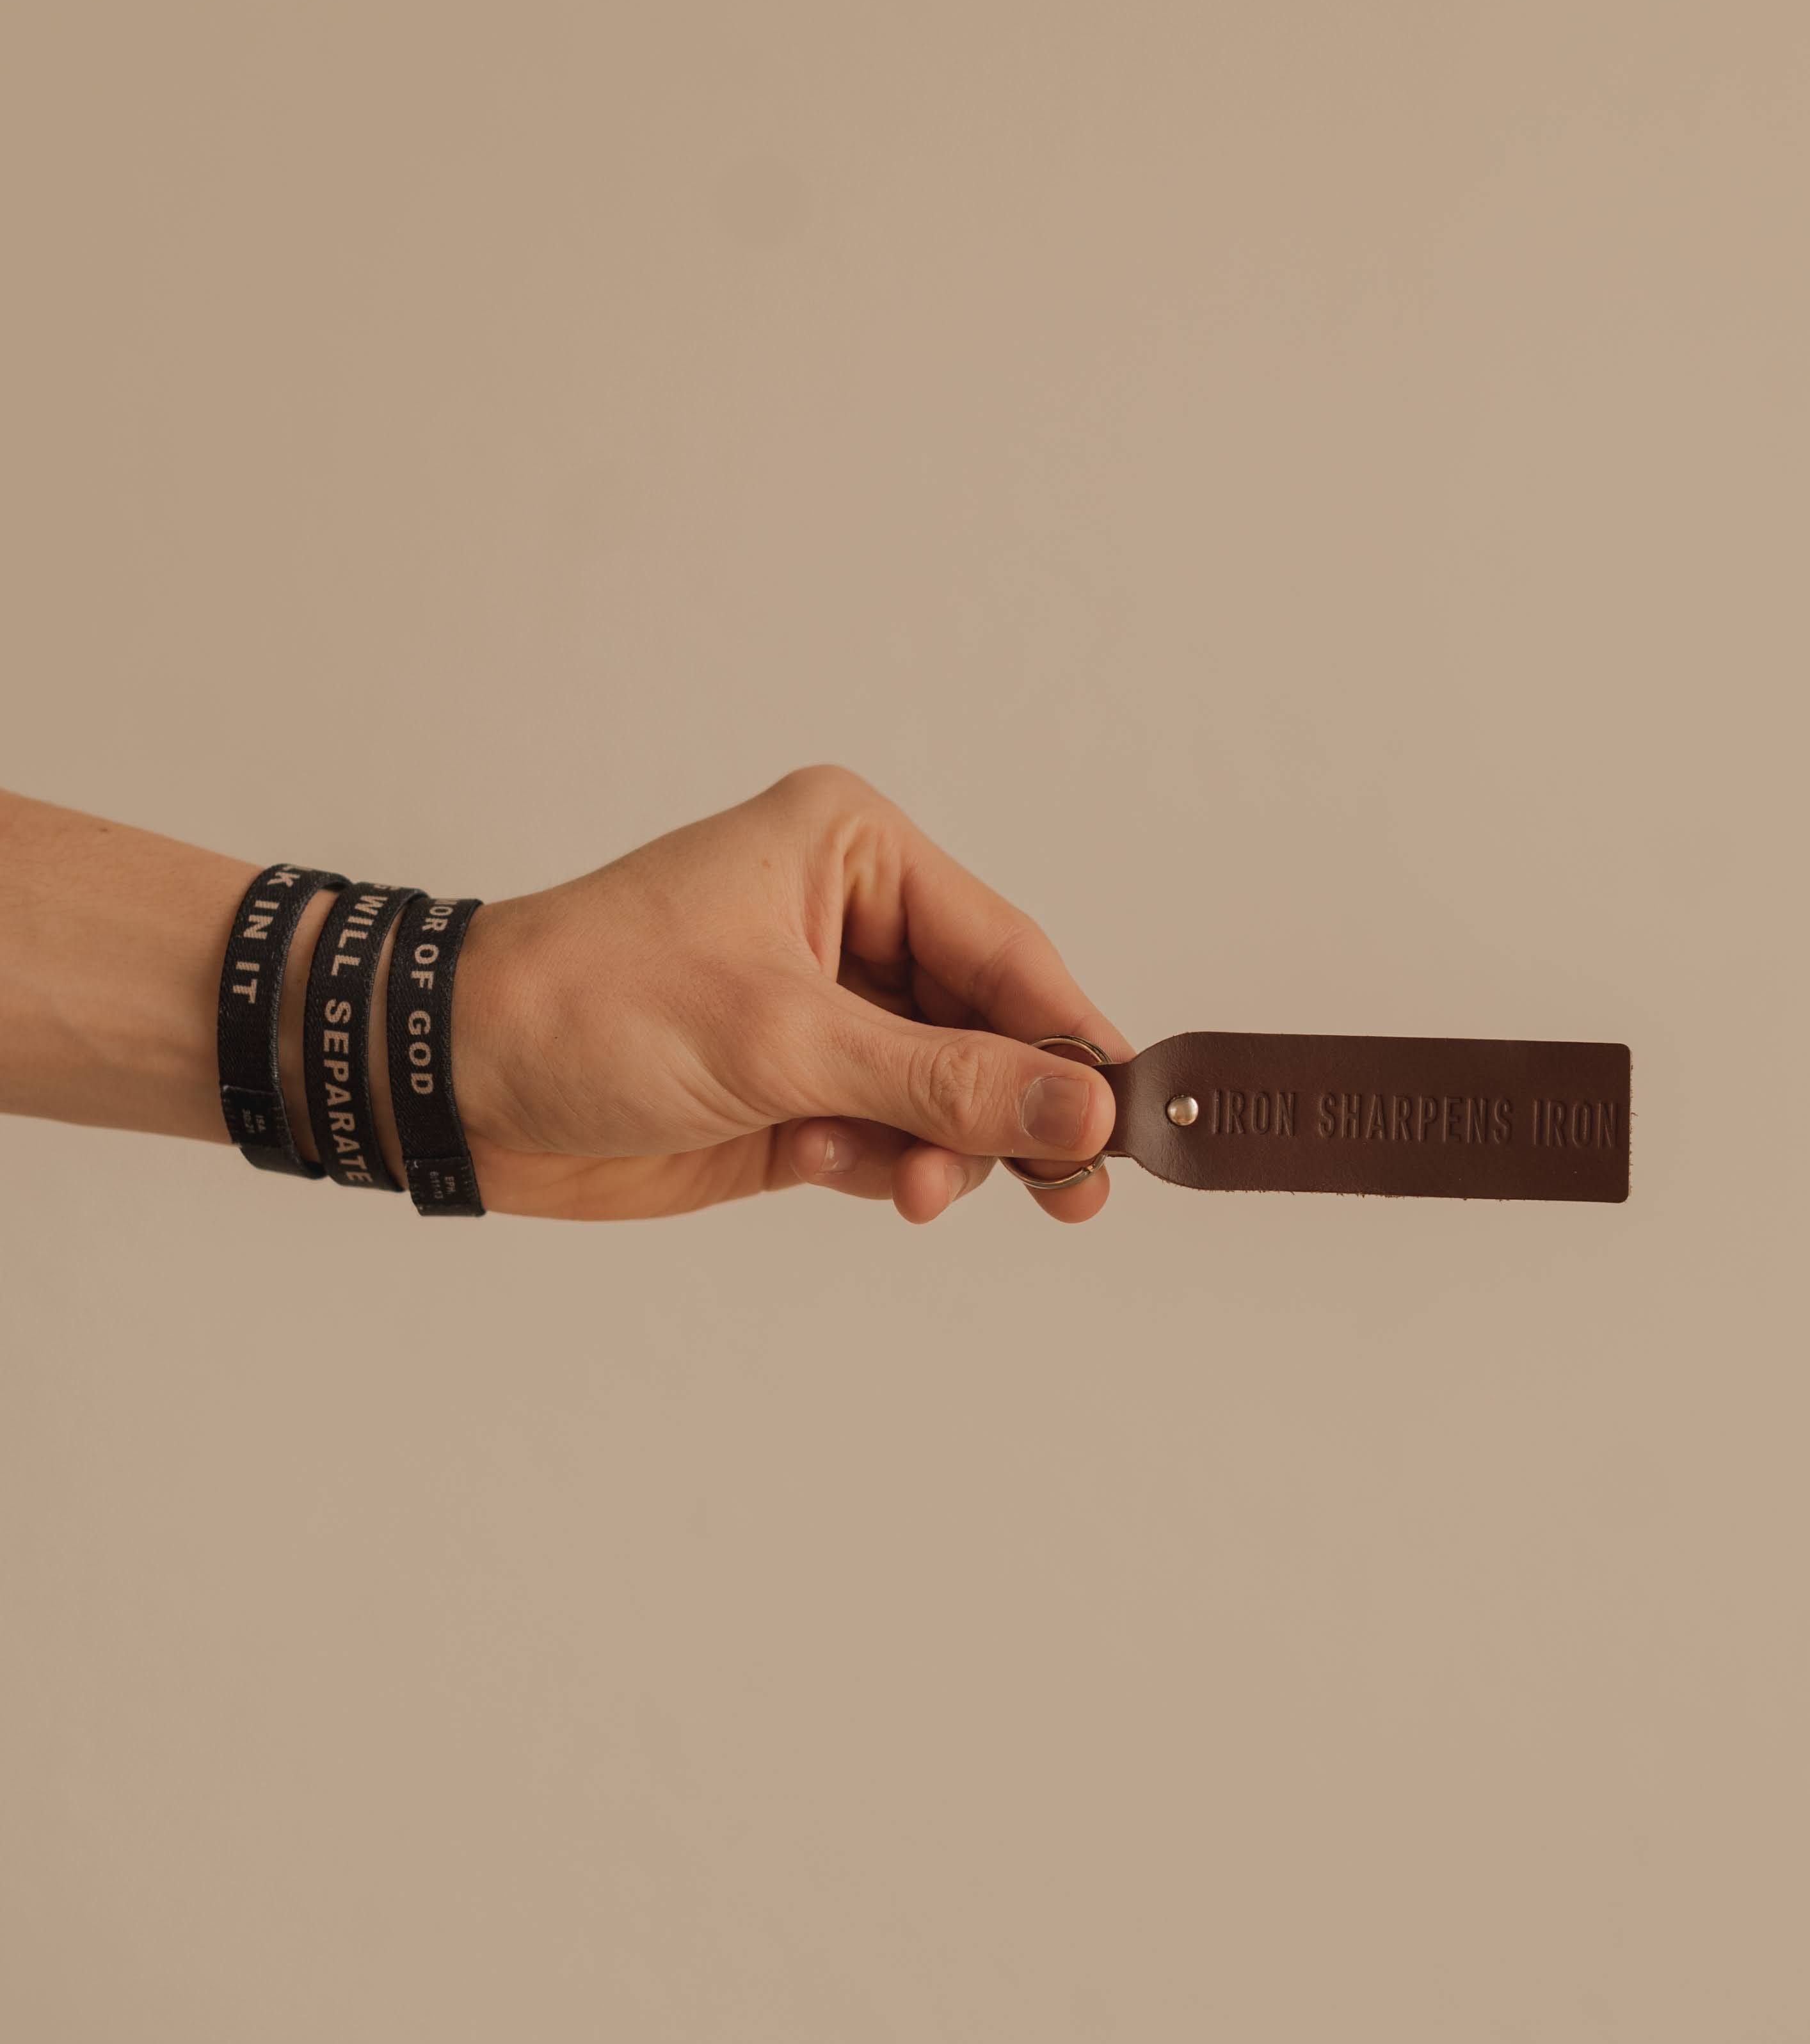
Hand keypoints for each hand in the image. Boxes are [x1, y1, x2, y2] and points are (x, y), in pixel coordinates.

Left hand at [447, 766, 1128, 1223]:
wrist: (456, 1081)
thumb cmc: (590, 1007)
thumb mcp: (785, 1040)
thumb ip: (945, 1080)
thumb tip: (1080, 1106)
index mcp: (853, 851)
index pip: (1005, 950)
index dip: (1069, 1039)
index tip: (1118, 1122)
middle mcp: (848, 918)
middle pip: (989, 1026)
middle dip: (1004, 1111)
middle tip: (1060, 1192)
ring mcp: (823, 1007)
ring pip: (945, 1094)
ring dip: (933, 1149)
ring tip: (898, 1185)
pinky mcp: (795, 1085)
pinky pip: (888, 1134)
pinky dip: (873, 1165)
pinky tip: (814, 1164)